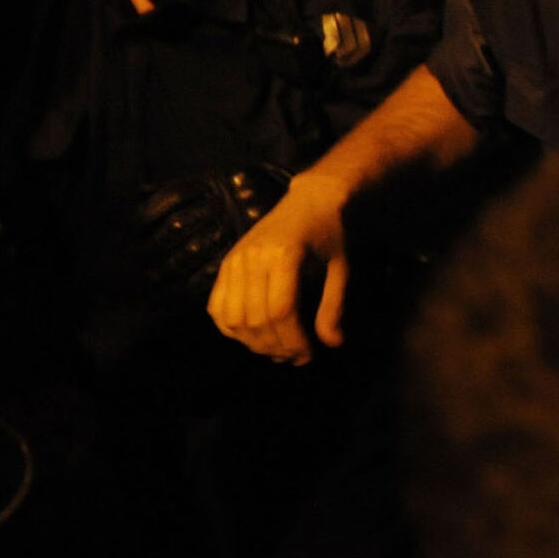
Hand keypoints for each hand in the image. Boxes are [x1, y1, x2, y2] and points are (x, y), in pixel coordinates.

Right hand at [206, 171, 350, 364]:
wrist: (311, 200)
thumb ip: (335, 305)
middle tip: (296, 357)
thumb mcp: (342, 267)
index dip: (294, 340)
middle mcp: (252, 257)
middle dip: (276, 346)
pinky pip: (217, 306)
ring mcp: (235, 259)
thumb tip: (332, 344)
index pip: (281, 311)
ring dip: (253, 343)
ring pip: (233, 317)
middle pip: (255, 319)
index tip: (309, 354)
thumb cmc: (331, 233)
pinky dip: (231, 328)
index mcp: (284, 255)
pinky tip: (253, 335)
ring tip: (277, 350)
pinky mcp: (226, 263)